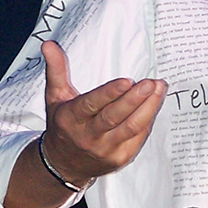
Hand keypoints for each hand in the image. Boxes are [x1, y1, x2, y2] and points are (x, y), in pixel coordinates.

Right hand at [3, 41, 166, 207]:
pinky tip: (154, 104)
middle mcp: (88, 136)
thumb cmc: (63, 124)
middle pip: (114, 117)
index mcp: (71, 118)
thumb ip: (56, 70)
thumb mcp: (55, 97)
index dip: (110, 93)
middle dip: (134, 99)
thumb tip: (48, 44)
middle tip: (151, 83)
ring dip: (148, 108)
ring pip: (131, 128)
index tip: (127, 81)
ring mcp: (105, 149)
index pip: (92, 104)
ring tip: (159, 89)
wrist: (64, 163)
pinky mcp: (119, 158)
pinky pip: (138, 138)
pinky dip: (148, 120)